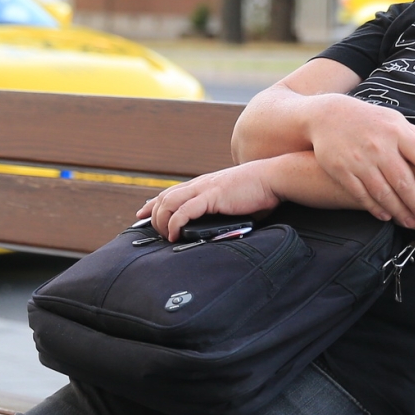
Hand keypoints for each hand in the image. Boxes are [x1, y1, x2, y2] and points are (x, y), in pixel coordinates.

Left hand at [137, 160, 284, 239]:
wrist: (272, 178)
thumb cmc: (258, 192)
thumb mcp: (233, 202)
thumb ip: (221, 213)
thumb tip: (217, 231)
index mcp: (203, 185)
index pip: (170, 192)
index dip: (153, 203)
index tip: (142, 213)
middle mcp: (199, 184)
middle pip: (164, 197)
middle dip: (153, 215)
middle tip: (155, 232)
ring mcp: (204, 189)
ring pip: (168, 202)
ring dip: (162, 220)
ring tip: (166, 236)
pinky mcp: (212, 196)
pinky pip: (184, 211)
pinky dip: (175, 223)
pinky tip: (175, 234)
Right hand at [306, 95, 414, 225]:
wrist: (327, 116)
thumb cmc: (371, 120)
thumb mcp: (398, 121)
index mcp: (397, 132)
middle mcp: (379, 146)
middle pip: (403, 180)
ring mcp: (359, 159)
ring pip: (383, 192)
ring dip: (399, 210)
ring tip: (411, 222)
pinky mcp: (342, 171)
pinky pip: (362, 195)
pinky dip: (375, 208)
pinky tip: (387, 216)